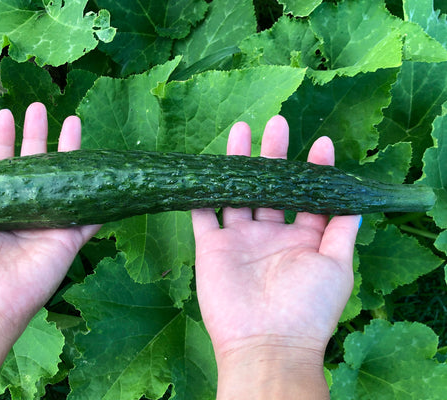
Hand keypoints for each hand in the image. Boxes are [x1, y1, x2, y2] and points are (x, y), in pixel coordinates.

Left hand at [0, 102, 99, 337]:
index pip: (3, 163)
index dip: (4, 138)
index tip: (6, 113)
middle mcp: (24, 209)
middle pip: (36, 164)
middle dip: (38, 134)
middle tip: (40, 108)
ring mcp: (48, 223)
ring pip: (66, 180)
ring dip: (70, 150)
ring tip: (72, 120)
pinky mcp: (68, 238)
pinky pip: (91, 215)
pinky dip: (100, 196)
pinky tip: (105, 171)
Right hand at [192, 116, 360, 397]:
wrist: (266, 343)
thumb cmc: (308, 309)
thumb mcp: (337, 268)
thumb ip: (342, 232)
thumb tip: (356, 201)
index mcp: (301, 239)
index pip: (307, 196)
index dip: (313, 169)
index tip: (320, 143)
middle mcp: (270, 234)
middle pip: (269, 187)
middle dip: (273, 155)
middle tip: (277, 123)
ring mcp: (239, 240)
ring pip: (236, 192)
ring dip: (237, 163)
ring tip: (241, 129)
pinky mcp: (212, 248)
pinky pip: (203, 215)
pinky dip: (201, 194)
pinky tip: (204, 169)